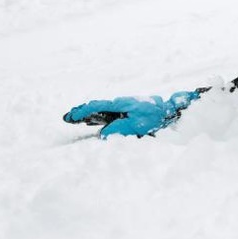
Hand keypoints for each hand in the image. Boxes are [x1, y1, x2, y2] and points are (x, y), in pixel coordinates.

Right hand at [63, 90, 203, 137]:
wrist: (170, 110)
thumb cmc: (154, 117)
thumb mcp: (135, 125)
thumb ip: (117, 129)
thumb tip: (102, 135)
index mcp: (121, 104)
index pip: (97, 106)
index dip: (82, 112)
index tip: (70, 117)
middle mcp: (121, 103)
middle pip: (98, 107)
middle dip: (82, 112)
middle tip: (67, 118)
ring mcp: (124, 106)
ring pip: (104, 110)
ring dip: (90, 114)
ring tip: (75, 118)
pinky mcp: (128, 110)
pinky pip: (111, 113)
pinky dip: (100, 116)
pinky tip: (93, 121)